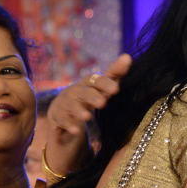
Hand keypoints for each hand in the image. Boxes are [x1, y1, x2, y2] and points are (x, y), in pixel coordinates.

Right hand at [44, 52, 130, 173]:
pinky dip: (68, 125)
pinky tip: (75, 131)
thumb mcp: (102, 87)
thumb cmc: (89, 96)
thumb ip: (115, 73)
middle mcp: (76, 91)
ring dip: (78, 111)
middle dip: (92, 97)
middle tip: (102, 103)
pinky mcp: (58, 117)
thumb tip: (127, 56)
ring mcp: (65, 104)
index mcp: (88, 84)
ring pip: (71, 106)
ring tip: (86, 117)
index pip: (95, 80)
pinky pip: (62, 121)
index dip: (105, 83)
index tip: (115, 89)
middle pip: (83, 92)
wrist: (63, 111)